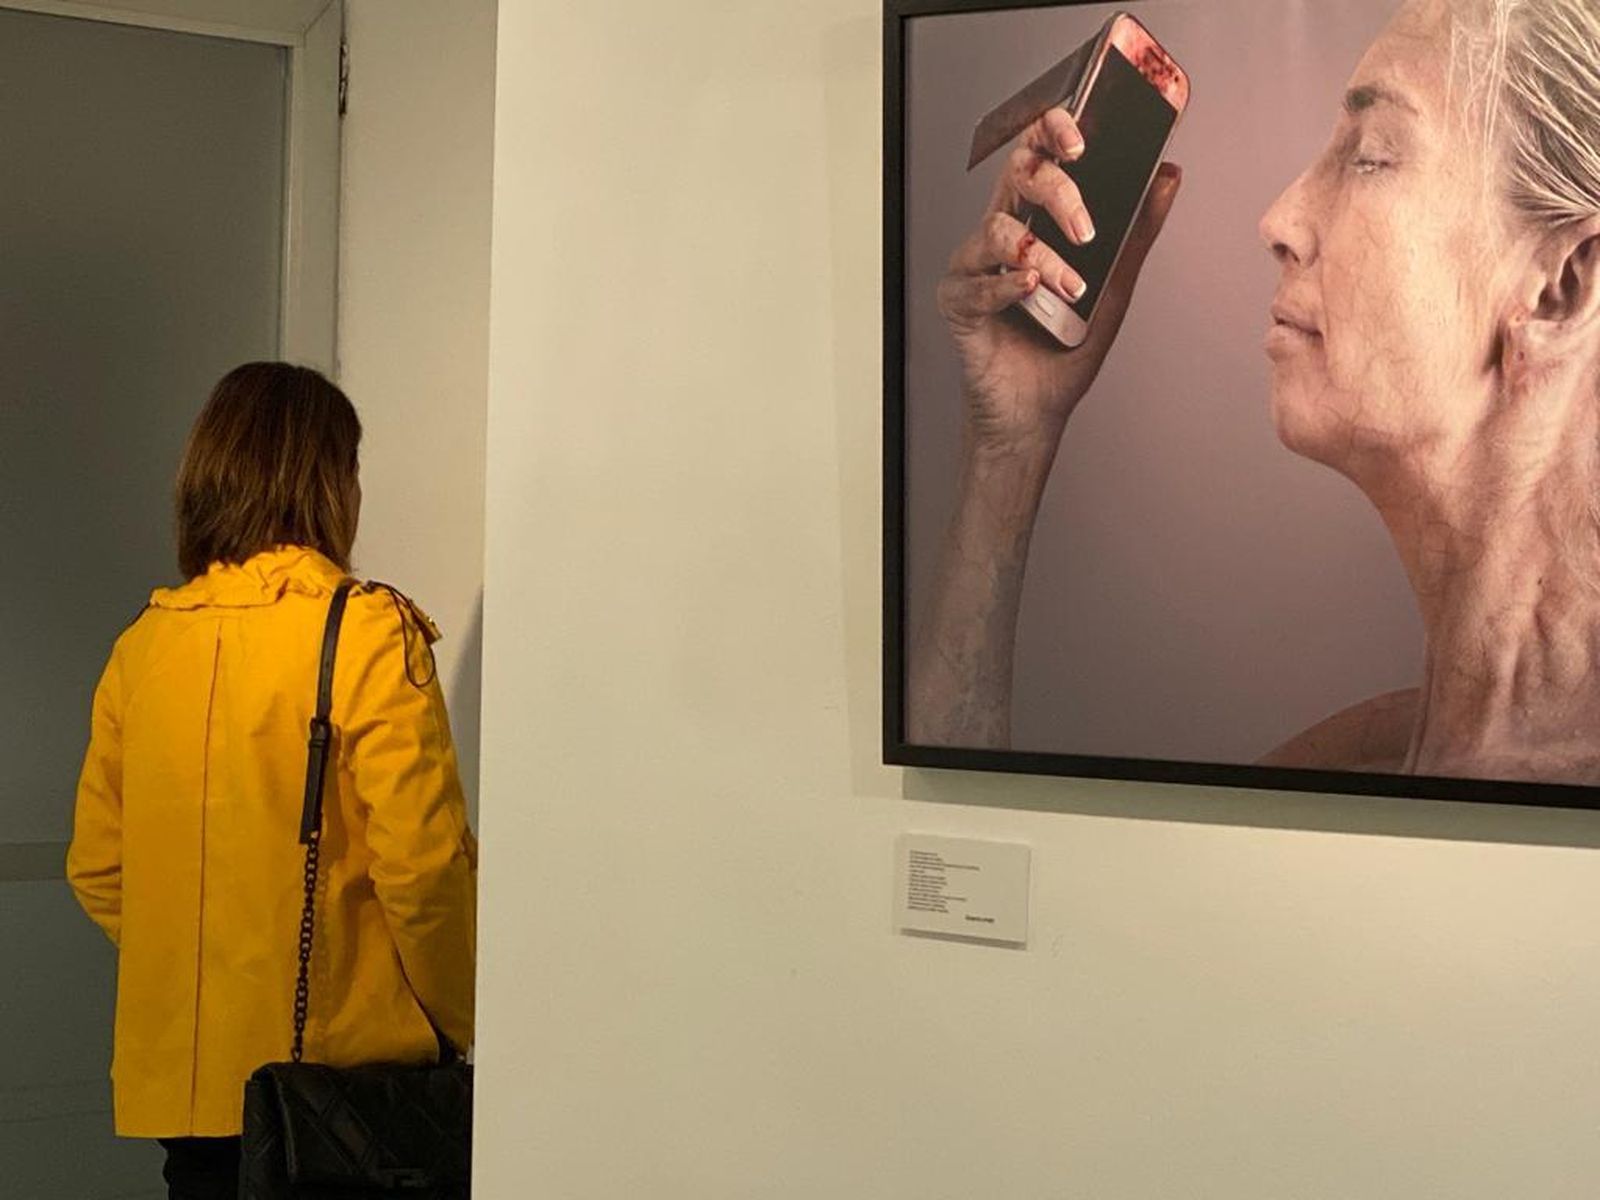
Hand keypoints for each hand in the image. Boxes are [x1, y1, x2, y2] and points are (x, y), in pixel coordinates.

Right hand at [938, 107, 1182, 455]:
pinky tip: (1030, 294)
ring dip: (1044, 260)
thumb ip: (1138, 230)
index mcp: (1034, 218)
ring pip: (998, 232)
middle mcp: (1000, 233)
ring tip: (1071, 291)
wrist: (1038, 408)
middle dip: (1057, 192)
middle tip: (1087, 229)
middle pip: (1016, 176)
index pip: (1036, 152)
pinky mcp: (956, 303)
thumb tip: (1168, 175)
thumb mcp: (1116, 284)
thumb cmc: (1066, 347)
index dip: (1051, 131)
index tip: (1081, 139)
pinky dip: (1006, 288)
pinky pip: (975, 284)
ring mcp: (973, 267)